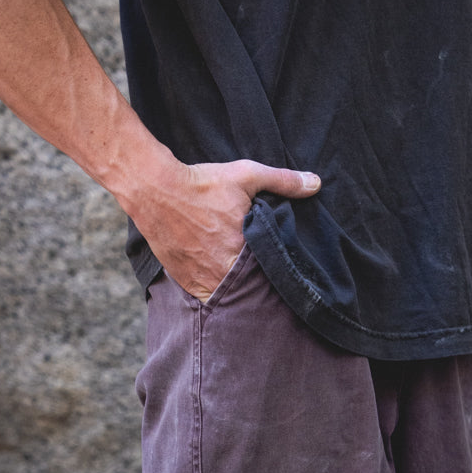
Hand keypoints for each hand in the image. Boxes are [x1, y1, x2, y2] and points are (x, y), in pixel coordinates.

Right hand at [124, 152, 321, 300]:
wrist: (155, 190)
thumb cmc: (202, 183)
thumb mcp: (246, 176)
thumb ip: (283, 181)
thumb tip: (316, 183)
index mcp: (244, 249)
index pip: (270, 274)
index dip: (276, 274)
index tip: (281, 273)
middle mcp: (224, 270)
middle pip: (250, 289)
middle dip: (257, 286)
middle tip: (265, 285)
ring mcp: (202, 278)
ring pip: (228, 297)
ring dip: (236, 294)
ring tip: (244, 288)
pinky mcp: (184, 280)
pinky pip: (206, 297)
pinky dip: (214, 293)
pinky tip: (221, 286)